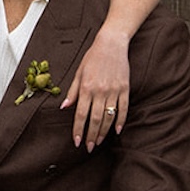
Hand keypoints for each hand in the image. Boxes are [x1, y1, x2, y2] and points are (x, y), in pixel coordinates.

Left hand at [62, 26, 129, 148]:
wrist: (111, 44)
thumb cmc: (93, 57)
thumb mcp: (79, 72)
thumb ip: (72, 91)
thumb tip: (64, 107)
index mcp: (86, 87)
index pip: (81, 114)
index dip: (78, 129)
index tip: (76, 141)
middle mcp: (100, 91)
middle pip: (95, 119)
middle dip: (90, 135)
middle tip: (88, 147)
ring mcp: (114, 91)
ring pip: (109, 117)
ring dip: (103, 132)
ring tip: (98, 142)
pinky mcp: (125, 89)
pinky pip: (123, 109)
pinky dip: (121, 121)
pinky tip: (117, 131)